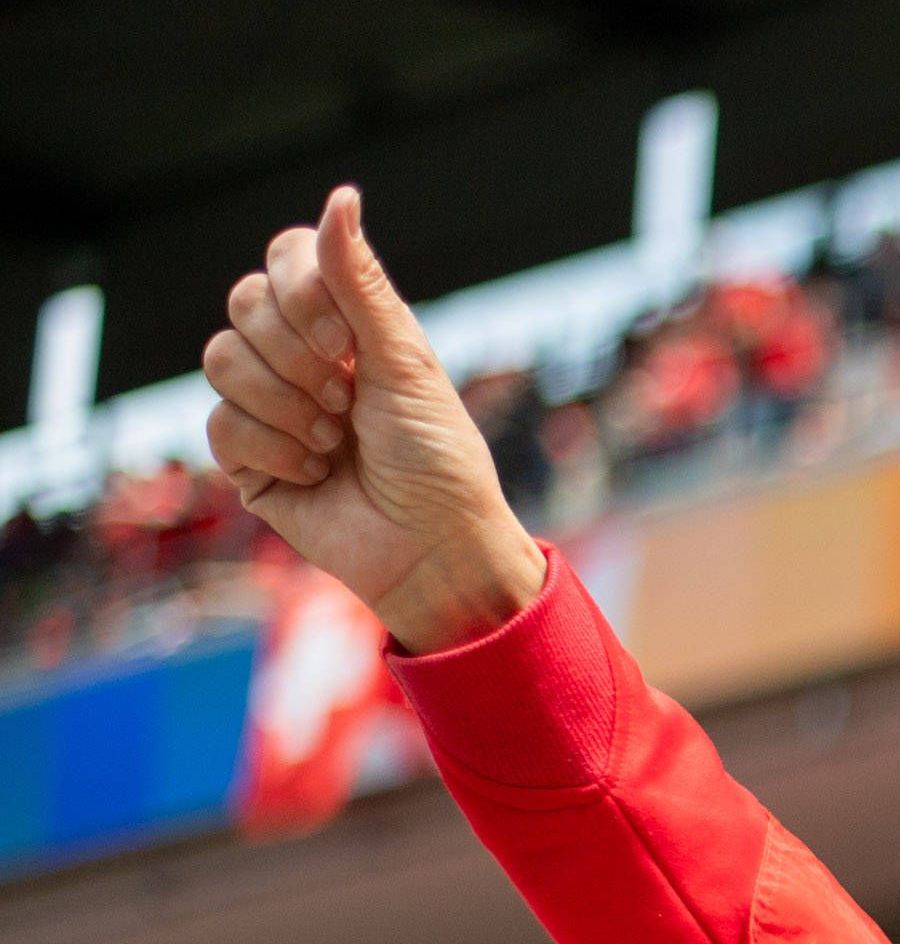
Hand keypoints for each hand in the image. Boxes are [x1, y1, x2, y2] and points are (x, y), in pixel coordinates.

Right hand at [201, 188, 543, 651]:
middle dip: (298, 355)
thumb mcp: (405, 363)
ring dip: (288, 405)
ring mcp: (268, 402)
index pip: (285, 258)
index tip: (344, 341)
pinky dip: (277, 450)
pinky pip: (220, 424)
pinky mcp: (246, 456)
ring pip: (220, 360)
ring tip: (338, 440)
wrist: (434, 548)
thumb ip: (360, 284)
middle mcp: (301, 354)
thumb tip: (340, 196)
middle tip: (347, 400)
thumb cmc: (438, 458)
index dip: (301, 290)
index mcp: (346, 323)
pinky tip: (318, 473)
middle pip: (243, 303)